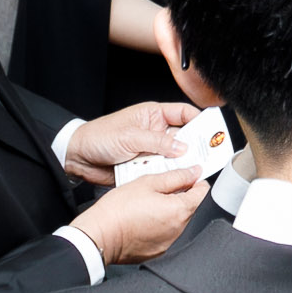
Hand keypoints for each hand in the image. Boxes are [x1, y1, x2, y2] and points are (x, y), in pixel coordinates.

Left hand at [65, 100, 195, 183]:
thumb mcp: (131, 136)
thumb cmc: (99, 137)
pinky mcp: (145, 167)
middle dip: (194, 147)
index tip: (213, 131)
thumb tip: (183, 148)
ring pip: (174, 158)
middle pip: (183, 139)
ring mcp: (151, 150)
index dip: (200, 120)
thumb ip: (158, 142)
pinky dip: (166, 175)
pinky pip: (162, 172)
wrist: (78, 157)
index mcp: (153, 115)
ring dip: (178, 165)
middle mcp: (155, 132)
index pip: (184, 114)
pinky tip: (170, 179)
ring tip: (188, 170)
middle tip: (207, 156)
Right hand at [71, 166, 208, 264]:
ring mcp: (170, 243)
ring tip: (149, 205)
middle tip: (161, 189)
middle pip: (192, 207)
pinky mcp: (159, 251)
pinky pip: (168, 235)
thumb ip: (175, 176)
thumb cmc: (118, 209)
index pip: (203, 192)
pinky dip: (161, 226)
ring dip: (171, 211)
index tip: (186, 177)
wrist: (99, 235)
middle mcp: (179, 229)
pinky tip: (145, 219)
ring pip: (179, 221)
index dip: (195, 181)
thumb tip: (194, 172)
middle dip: (182, 196)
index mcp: (179, 210)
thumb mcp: (147, 183)